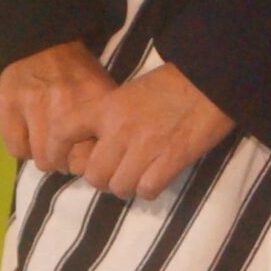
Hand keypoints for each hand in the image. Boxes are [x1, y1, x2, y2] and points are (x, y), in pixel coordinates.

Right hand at [0, 40, 118, 171]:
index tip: (86, 153)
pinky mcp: (9, 105)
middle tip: (65, 149)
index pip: (92, 156)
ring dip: (45, 155)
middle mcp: (64, 104)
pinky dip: (22, 147)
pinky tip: (28, 132)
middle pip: (65, 162)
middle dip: (66, 160)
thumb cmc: (76, 72)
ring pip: (41, 159)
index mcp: (93, 101)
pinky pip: (17, 150)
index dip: (88, 160)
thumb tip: (96, 164)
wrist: (42, 42)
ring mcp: (34, 105)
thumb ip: (102, 127)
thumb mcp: (100, 92)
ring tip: (47, 141)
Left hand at [68, 62, 235, 198]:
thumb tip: (99, 145)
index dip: (58, 149)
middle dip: (104, 177)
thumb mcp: (131, 91)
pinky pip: (146, 191)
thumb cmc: (173, 82)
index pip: (65, 130)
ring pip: (118, 187)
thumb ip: (112, 116)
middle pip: (93, 175)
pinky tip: (157, 176)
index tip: (65, 159)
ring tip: (139, 174)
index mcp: (109, 107)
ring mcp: (145, 147)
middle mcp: (120, 129)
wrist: (211, 79)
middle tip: (118, 169)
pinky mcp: (170, 161)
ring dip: (127, 185)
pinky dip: (149, 189)